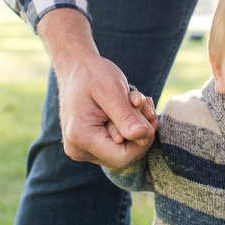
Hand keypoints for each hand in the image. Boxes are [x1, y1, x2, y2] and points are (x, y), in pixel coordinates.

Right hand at [38, 9, 157, 168]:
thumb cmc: (92, 74)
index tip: (150, 115)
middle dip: (140, 132)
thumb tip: (143, 136)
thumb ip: (126, 116)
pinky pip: (114, 145)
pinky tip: (129, 108)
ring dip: (135, 129)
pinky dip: (126, 128)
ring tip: (137, 101)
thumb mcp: (112, 90)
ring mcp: (81, 149)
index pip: (122, 157)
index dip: (142, 141)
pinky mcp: (87, 145)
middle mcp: (78, 149)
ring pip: (120, 151)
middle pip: (123, 156)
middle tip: (145, 104)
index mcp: (80, 137)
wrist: (75, 67)